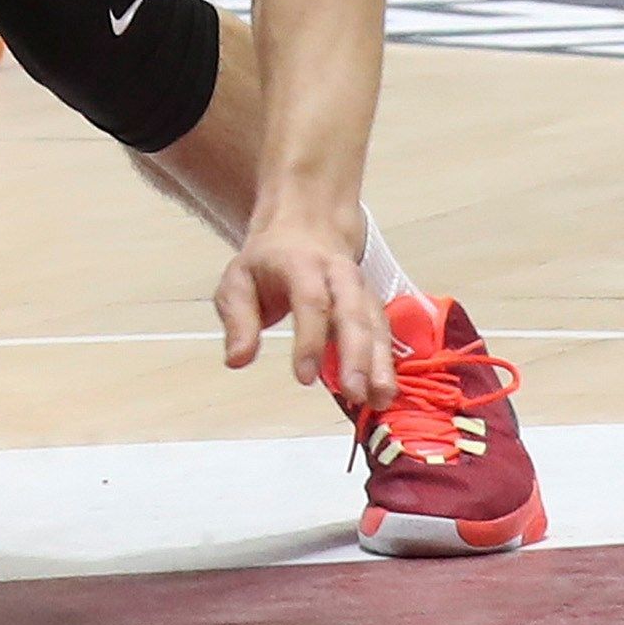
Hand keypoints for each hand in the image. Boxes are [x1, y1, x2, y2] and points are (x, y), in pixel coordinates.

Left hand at [216, 211, 393, 410]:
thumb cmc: (270, 260)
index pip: (310, 301)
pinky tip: (385, 394)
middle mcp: (338, 275)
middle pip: (352, 314)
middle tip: (354, 393)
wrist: (306, 225)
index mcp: (301, 265)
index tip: (304, 378)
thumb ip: (238, 319)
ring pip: (375, 324)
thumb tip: (237, 359)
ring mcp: (360, 289)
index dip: (309, 340)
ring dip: (380, 364)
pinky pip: (384, 333)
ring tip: (380, 399)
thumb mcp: (239, 280)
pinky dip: (387, 364)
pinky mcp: (372, 305)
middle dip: (356, 356)